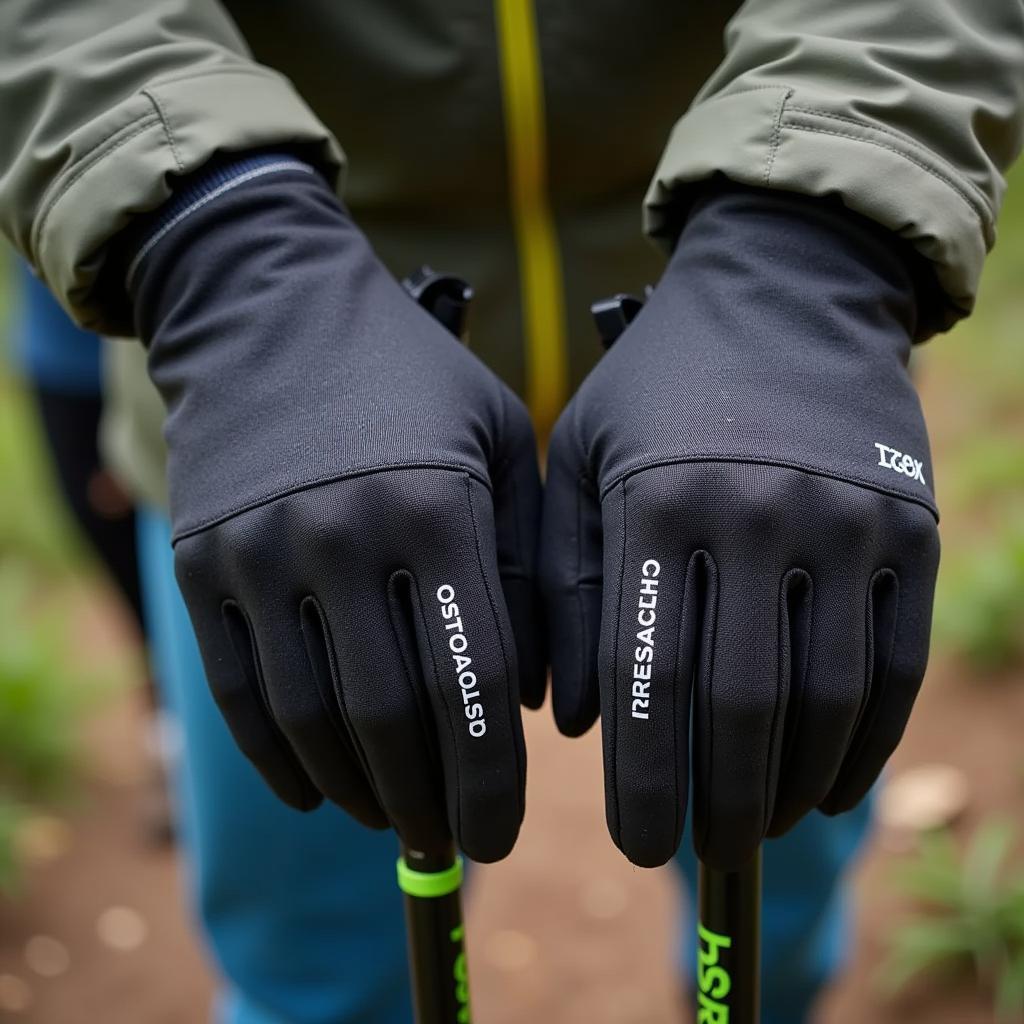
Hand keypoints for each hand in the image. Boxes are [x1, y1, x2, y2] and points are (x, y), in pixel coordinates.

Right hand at [131, 159, 543, 861]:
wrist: (268, 308)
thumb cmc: (409, 377)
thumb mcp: (497, 439)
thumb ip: (527, 565)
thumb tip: (533, 700)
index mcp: (434, 507)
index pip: (475, 680)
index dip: (492, 775)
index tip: (504, 828)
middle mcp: (341, 537)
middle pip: (392, 721)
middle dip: (432, 804)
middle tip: (458, 843)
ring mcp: (259, 554)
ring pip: (310, 722)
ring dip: (359, 793)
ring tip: (397, 824)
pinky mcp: (201, 564)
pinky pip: (238, 694)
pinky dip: (280, 761)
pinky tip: (318, 794)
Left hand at [541, 185, 939, 868]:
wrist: (786, 292)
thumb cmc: (659, 387)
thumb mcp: (583, 457)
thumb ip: (564, 586)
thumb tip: (578, 723)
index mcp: (656, 502)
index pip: (645, 678)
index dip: (639, 779)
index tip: (631, 841)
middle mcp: (756, 517)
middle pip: (741, 709)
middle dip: (718, 802)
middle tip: (697, 852)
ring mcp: (845, 525)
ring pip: (826, 702)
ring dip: (791, 787)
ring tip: (756, 826)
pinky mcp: (909, 532)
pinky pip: (894, 667)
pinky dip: (863, 744)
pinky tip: (827, 784)